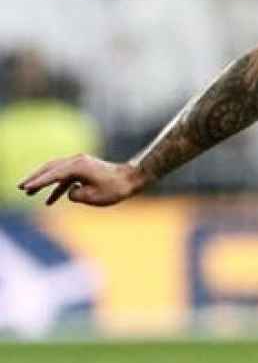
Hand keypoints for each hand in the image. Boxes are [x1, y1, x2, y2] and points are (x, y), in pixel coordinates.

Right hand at [17, 155, 147, 207]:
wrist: (132, 178)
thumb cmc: (115, 188)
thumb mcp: (94, 197)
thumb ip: (76, 195)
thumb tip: (70, 192)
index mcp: (78, 166)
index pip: (53, 175)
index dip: (38, 182)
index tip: (26, 188)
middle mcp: (77, 161)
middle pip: (50, 169)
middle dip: (35, 178)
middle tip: (21, 187)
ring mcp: (80, 164)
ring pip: (56, 172)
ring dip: (44, 183)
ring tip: (29, 194)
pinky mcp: (84, 169)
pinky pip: (66, 178)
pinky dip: (58, 188)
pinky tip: (50, 201)